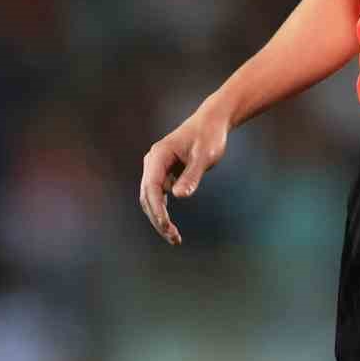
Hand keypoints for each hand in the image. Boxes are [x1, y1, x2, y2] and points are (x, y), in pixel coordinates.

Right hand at [138, 99, 230, 245]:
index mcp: (159, 155)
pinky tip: (171, 227)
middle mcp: (153, 161)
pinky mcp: (163, 173)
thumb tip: (178, 196)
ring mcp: (157, 167)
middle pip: (147, 196)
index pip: (151, 187)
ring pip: (150, 198)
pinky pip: (158, 196)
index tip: (166, 225)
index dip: (156, 208)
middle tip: (174, 238)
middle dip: (157, 218)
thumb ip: (192, 175)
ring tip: (174, 238)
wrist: (212, 122)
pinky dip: (162, 211)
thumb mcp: (205, 156)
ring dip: (158, 218)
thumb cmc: (209, 136)